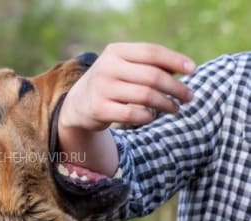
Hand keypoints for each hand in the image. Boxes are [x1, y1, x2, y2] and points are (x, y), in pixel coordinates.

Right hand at [59, 42, 195, 130]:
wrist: (79, 104)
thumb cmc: (111, 83)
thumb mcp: (125, 67)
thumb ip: (150, 65)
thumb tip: (184, 69)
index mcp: (115, 51)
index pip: (151, 52)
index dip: (175, 60)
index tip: (193, 70)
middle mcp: (107, 67)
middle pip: (152, 76)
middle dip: (176, 88)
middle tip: (189, 97)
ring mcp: (102, 89)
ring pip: (146, 96)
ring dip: (167, 104)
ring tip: (175, 108)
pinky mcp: (100, 109)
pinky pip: (134, 114)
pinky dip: (148, 116)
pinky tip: (152, 116)